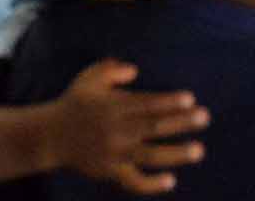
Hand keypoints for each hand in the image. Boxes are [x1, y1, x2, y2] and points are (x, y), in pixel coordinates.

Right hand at [50, 60, 207, 193]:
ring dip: (176, 153)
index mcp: (114, 106)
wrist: (50, 136)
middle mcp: (116, 130)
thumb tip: (135, 70)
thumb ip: (111, 69)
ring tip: (199, 150)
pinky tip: (171, 181)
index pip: (146, 104)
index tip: (190, 99)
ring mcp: (114, 153)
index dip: (168, 102)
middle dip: (181, 122)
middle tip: (205, 117)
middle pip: (153, 126)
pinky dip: (151, 184)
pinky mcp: (111, 172)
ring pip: (149, 155)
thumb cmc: (75, 103)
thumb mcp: (89, 78)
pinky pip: (133, 181)